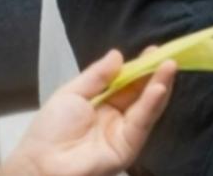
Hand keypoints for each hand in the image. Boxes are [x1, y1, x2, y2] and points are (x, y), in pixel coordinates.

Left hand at [1, 50, 174, 175]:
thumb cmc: (52, 128)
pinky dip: (152, 104)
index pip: (127, 82)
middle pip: (141, 92)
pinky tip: (159, 88)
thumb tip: (118, 54)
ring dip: (160, 84)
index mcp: (103, 103)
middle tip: (167, 55)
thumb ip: (96, 75)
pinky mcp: (130, 145)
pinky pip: (143, 122)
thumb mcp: (71, 94)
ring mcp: (126, 131)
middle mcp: (118, 116)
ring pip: (148, 105)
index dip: (139, 66)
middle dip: (154, 73)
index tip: (152, 50)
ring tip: (169, 65)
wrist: (42, 163)